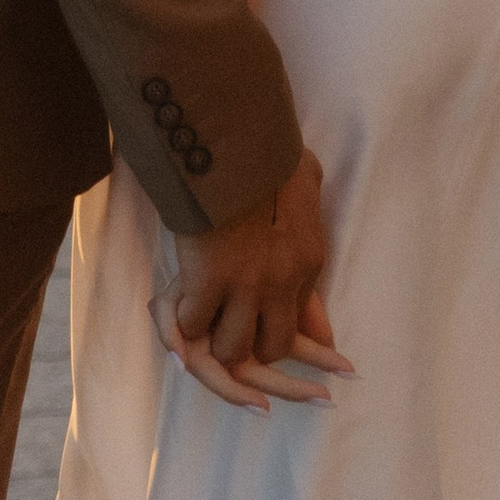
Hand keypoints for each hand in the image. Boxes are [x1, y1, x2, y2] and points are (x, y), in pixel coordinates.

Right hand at [160, 151, 350, 413]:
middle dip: (254, 355)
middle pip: (271, 348)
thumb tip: (321, 274)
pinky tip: (178, 313)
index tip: (309, 356)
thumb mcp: (305, 184)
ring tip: (199, 338)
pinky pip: (194, 326)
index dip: (301, 345)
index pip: (304, 322)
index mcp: (306, 260)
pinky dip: (184, 325)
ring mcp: (245, 285)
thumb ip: (310, 231)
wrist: (230, 138)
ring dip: (215, 342)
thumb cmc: (264, 152)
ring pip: (232, 348)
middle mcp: (282, 282)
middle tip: (242, 362)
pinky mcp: (207, 281)